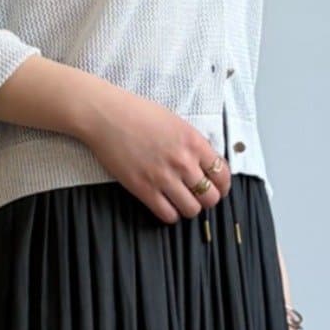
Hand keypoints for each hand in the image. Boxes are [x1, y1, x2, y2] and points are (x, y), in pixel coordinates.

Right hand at [75, 85, 231, 223]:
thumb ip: (193, 144)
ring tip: (181, 202)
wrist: (107, 116)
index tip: (218, 189)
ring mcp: (163, 177)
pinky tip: (166, 206)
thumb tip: (204, 164)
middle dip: (207, 200)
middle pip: (210, 197)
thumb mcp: (176, 123)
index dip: (223, 186)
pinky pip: (167, 214)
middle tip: (199, 197)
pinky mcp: (144, 189)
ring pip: (191, 210)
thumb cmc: (138, 113)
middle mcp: (183, 162)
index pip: (222, 175)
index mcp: (194, 142)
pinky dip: (171, 215)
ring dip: (189, 209)